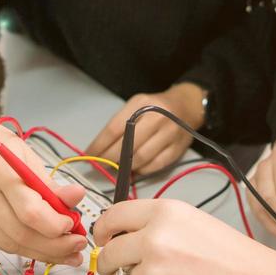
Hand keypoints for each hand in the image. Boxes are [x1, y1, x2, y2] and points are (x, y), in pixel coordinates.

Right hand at [0, 99, 86, 263]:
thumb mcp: (25, 155)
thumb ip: (50, 183)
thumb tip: (77, 197)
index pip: (30, 211)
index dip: (55, 225)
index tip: (73, 224)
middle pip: (21, 234)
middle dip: (54, 245)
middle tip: (76, 245)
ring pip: (11, 244)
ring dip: (42, 252)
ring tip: (65, 251)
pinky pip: (0, 244)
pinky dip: (24, 248)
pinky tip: (42, 247)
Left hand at [85, 83, 205, 174]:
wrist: (186, 106)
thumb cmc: (155, 107)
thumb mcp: (136, 105)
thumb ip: (120, 124)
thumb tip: (100, 150)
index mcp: (142, 104)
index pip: (114, 129)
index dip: (99, 145)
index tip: (89, 155)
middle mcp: (157, 118)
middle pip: (127, 146)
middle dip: (110, 158)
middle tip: (101, 164)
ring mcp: (170, 134)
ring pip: (141, 159)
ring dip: (125, 167)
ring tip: (117, 166)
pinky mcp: (178, 149)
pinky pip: (155, 166)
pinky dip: (142, 170)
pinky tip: (135, 168)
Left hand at [93, 198, 275, 274]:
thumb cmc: (242, 261)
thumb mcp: (196, 222)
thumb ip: (159, 225)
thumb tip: (125, 234)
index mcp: (167, 214)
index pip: (113, 215)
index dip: (104, 229)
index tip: (102, 236)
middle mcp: (156, 241)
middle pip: (109, 251)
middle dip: (112, 260)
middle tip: (121, 266)